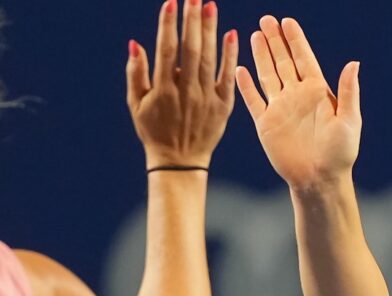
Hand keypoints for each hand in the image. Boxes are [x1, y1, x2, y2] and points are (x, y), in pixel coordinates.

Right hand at [127, 0, 237, 167]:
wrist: (180, 160)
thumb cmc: (153, 129)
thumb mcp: (136, 103)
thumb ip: (136, 73)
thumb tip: (135, 43)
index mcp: (162, 90)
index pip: (167, 50)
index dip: (168, 25)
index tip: (171, 3)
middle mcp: (186, 92)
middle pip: (191, 50)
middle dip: (192, 21)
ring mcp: (207, 99)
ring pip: (210, 60)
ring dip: (210, 31)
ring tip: (210, 6)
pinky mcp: (224, 106)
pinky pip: (228, 77)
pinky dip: (230, 56)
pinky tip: (232, 35)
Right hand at [236, 16, 360, 190]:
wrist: (320, 179)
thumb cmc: (341, 153)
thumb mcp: (349, 120)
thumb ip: (349, 91)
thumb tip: (354, 63)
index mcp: (318, 93)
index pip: (304, 59)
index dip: (296, 40)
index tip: (287, 21)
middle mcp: (297, 97)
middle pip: (284, 62)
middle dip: (275, 41)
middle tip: (267, 19)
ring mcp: (280, 109)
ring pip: (268, 75)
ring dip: (261, 56)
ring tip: (255, 34)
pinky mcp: (266, 124)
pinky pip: (253, 100)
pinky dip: (245, 85)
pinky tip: (239, 69)